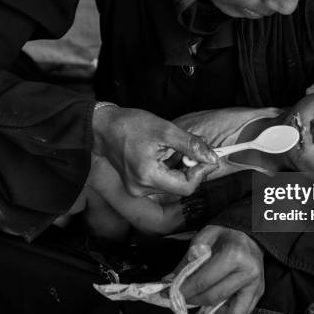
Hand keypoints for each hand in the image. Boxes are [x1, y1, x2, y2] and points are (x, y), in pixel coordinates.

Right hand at [92, 106, 218, 196]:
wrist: (102, 127)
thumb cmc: (129, 125)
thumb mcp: (165, 130)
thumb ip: (191, 145)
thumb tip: (212, 157)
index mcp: (148, 176)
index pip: (186, 187)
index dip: (202, 172)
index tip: (210, 157)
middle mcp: (141, 188)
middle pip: (180, 186)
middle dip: (193, 166)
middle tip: (200, 147)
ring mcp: (138, 188)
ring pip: (172, 183)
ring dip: (183, 165)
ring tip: (184, 145)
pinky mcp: (136, 184)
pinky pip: (162, 180)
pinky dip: (171, 166)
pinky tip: (171, 150)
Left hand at [173, 225, 264, 313]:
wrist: (250, 232)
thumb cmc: (226, 233)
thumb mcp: (203, 238)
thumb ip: (187, 260)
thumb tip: (170, 280)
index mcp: (234, 255)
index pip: (203, 281)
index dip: (184, 290)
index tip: (167, 294)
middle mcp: (248, 272)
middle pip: (213, 297)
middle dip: (191, 300)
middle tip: (178, 298)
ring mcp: (256, 284)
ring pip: (230, 312)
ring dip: (209, 310)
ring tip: (198, 301)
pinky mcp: (259, 292)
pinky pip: (241, 313)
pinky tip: (215, 306)